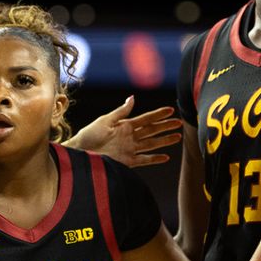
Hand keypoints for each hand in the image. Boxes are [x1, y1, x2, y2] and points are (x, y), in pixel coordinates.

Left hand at [66, 95, 181, 166]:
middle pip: (152, 131)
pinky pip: (144, 160)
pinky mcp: (127, 161)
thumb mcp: (104, 120)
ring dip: (165, 141)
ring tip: (178, 137)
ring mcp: (130, 149)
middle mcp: (130, 137)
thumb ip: (121, 112)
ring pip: (152, 144)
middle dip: (166, 126)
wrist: (80, 154)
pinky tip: (165, 157)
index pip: (146, 118)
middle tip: (180, 123)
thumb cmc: (88, 135)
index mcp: (125, 125)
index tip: (170, 110)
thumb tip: (133, 98)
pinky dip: (155, 159)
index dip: (158, 114)